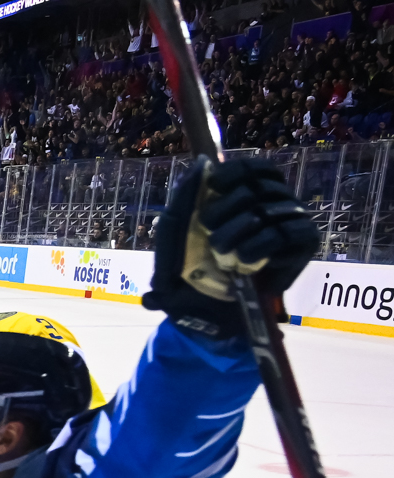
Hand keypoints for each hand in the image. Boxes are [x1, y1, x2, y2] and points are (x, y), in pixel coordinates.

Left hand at [147, 158, 317, 337]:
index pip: (252, 168)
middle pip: (259, 186)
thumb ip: (183, 201)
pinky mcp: (302, 245)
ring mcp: (290, 222)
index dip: (234, 171)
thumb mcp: (173, 238)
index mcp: (244, 197)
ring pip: (271, 208)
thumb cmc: (188, 275)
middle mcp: (271, 204)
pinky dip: (263, 244)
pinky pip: (290, 232)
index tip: (214, 184)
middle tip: (210, 232)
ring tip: (222, 253)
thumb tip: (203, 162)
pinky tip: (245, 261)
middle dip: (227, 207)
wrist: (207, 314)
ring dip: (239, 230)